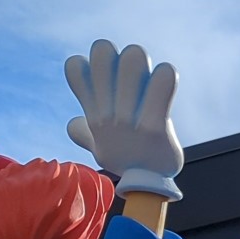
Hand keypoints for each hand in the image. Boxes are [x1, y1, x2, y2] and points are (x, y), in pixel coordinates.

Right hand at [65, 40, 183, 201]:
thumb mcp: (99, 144)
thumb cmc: (124, 157)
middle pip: (104, 52)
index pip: (75, 67)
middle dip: (122, 54)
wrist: (147, 186)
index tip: (110, 77)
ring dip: (144, 62)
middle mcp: (106, 113)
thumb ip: (84, 131)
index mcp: (93, 112)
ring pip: (133, 60)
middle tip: (137, 71)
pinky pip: (162, 83)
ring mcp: (129, 119)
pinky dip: (165, 77)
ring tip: (152, 77)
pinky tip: (166, 81)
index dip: (91, 61)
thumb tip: (73, 124)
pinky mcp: (154, 126)